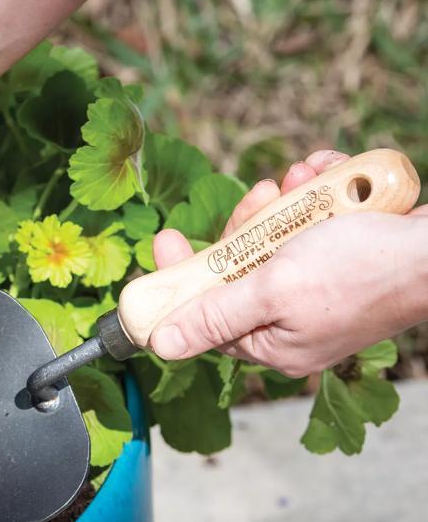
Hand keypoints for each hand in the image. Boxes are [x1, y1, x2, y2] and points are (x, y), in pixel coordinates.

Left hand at [149, 150, 427, 375]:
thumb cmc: (362, 269)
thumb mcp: (274, 289)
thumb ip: (215, 314)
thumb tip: (160, 344)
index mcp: (271, 344)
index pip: (205, 314)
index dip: (183, 273)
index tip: (168, 237)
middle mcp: (291, 324)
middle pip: (238, 270)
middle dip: (248, 224)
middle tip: (263, 192)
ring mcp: (317, 294)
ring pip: (273, 240)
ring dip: (284, 203)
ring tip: (303, 178)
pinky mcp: (339, 264)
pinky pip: (308, 228)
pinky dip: (314, 199)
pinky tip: (326, 176)